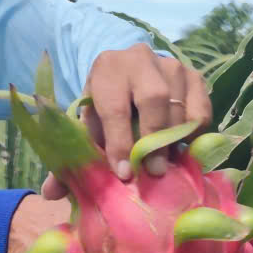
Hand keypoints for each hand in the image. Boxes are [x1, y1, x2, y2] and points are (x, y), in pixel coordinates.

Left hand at [42, 43, 211, 199]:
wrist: (126, 73)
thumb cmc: (104, 104)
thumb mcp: (87, 123)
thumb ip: (73, 156)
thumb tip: (51, 193)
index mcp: (106, 68)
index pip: (114, 106)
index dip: (119, 142)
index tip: (122, 173)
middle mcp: (140, 59)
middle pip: (153, 99)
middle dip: (153, 140)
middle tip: (152, 172)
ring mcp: (171, 65)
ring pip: (180, 105)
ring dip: (174, 140)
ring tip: (165, 164)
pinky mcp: (195, 76)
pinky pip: (201, 110)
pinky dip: (194, 133)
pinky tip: (180, 147)